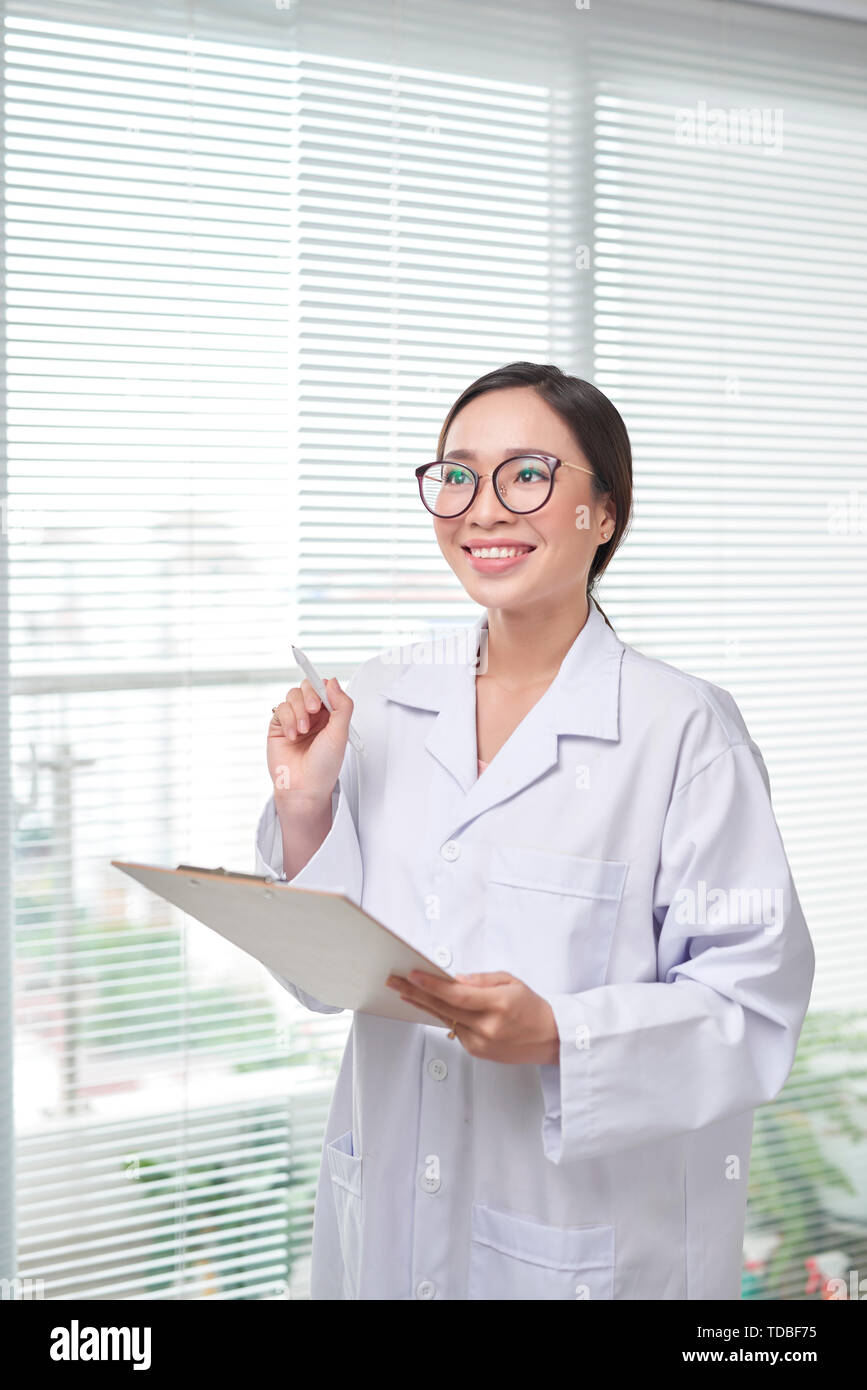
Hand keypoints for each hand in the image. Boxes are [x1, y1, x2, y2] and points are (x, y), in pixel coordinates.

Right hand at [267, 676, 353, 803]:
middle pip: (308, 686)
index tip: (324, 696)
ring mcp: (295, 719)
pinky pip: (281, 708)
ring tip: (303, 730)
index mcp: (331, 715)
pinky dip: (288, 720)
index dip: (324, 687)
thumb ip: (342, 705)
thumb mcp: (341, 734)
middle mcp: (313, 715)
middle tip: (313, 709)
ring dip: (298, 710)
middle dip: (310, 695)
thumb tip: (333, 682)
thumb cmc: (324, 766)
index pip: (326, 688)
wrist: (304, 788)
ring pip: (293, 695)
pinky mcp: (279, 725)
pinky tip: (293, 736)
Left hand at [385, 970, 559, 1064]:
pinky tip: (431, 1006)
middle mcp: (488, 1027)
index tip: (413, 975)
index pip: (457, 995)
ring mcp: (481, 1043)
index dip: (432, 985)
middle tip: (395, 982)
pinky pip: (455, 1030)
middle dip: (415, 993)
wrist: (550, 1038)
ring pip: (445, 1020)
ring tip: (405, 992)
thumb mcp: (511, 982)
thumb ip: (482, 980)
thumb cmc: (532, 1007)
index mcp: (498, 1005)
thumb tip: (456, 979)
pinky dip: (444, 1017)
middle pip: (443, 1009)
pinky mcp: (478, 1052)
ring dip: (424, 1005)